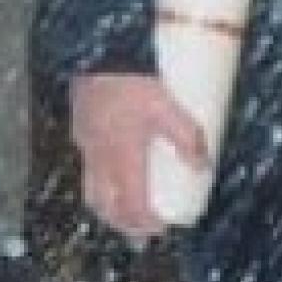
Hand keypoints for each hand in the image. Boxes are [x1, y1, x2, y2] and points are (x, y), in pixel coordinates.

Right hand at [69, 72, 208, 239]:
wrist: (97, 50)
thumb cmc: (130, 80)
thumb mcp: (167, 107)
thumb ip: (188, 137)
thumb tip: (203, 166)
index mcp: (121, 159)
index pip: (131, 208)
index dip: (147, 224)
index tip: (162, 227)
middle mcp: (99, 157)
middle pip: (105, 206)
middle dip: (123, 224)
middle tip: (141, 231)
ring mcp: (85, 142)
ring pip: (91, 187)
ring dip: (108, 204)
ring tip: (123, 208)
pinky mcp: (79, 126)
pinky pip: (86, 161)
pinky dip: (99, 176)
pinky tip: (110, 164)